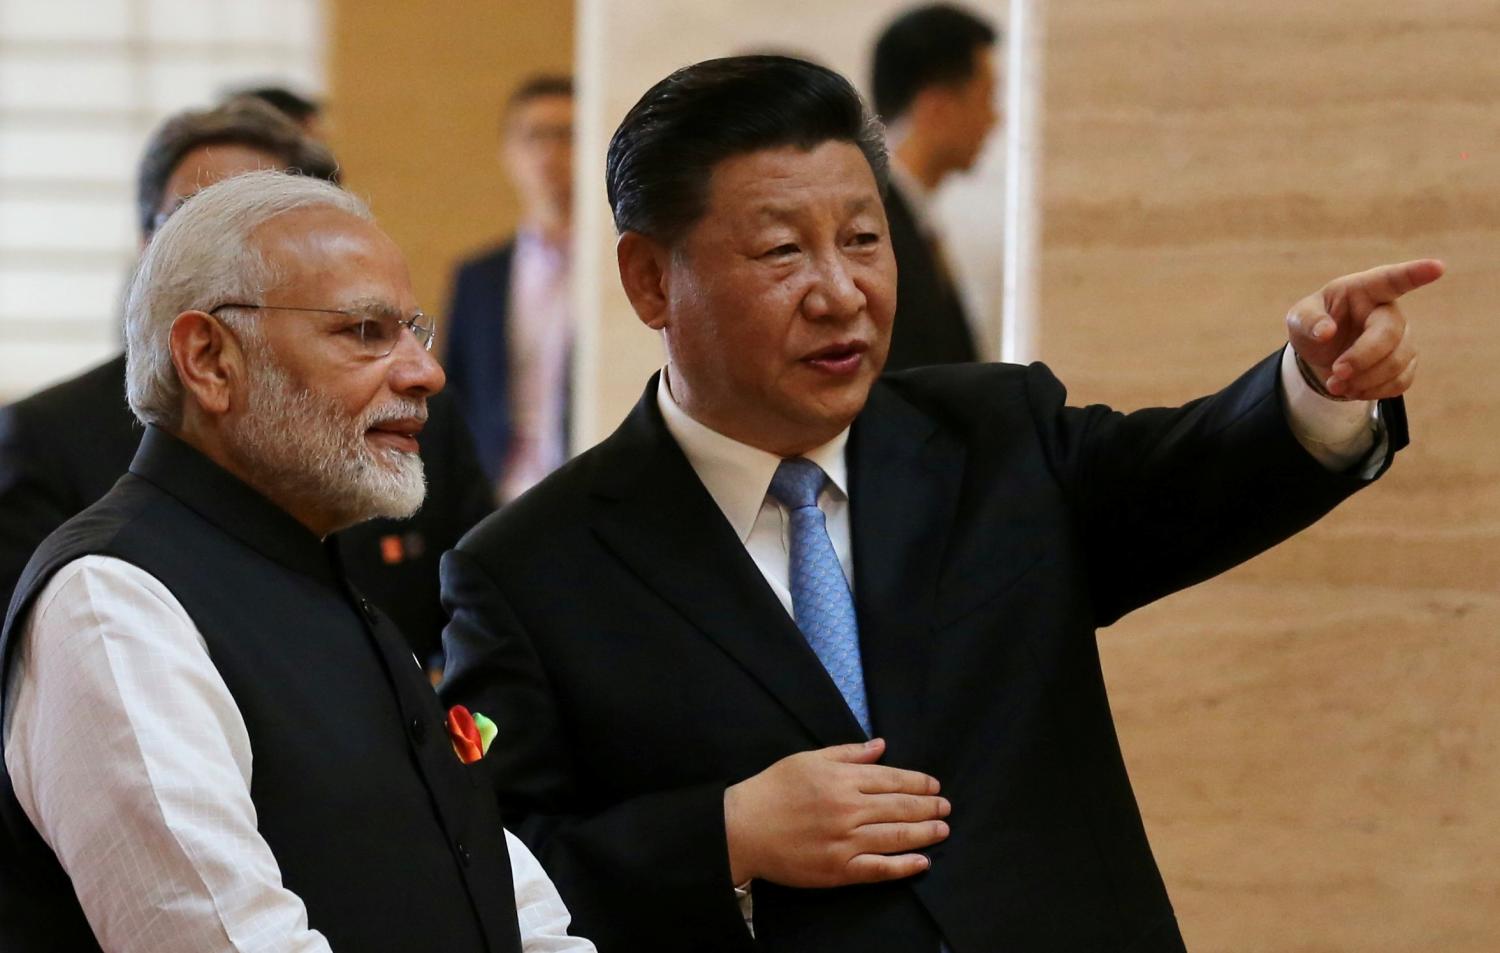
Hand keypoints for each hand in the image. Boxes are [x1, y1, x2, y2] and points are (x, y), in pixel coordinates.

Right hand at [722, 738, 949, 888]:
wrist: (742, 828)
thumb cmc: (773, 789)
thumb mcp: (808, 759)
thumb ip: (848, 753)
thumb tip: (881, 746)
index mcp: (842, 779)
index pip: (892, 779)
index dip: (918, 782)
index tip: (934, 786)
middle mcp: (849, 809)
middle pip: (900, 807)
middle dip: (928, 807)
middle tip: (945, 808)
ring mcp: (845, 841)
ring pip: (896, 836)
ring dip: (924, 833)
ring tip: (942, 830)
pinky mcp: (839, 869)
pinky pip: (879, 868)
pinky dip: (903, 866)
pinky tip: (922, 862)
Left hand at [1284, 259, 1443, 399]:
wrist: (1321, 354)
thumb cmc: (1313, 325)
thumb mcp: (1299, 318)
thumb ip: (1308, 320)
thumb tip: (1325, 332)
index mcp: (1365, 289)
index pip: (1393, 279)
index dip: (1416, 273)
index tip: (1438, 267)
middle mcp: (1388, 311)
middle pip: (1391, 333)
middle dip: (1363, 357)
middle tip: (1336, 372)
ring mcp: (1401, 337)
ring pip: (1398, 361)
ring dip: (1365, 380)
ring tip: (1335, 385)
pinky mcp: (1405, 363)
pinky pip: (1401, 381)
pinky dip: (1373, 391)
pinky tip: (1351, 390)